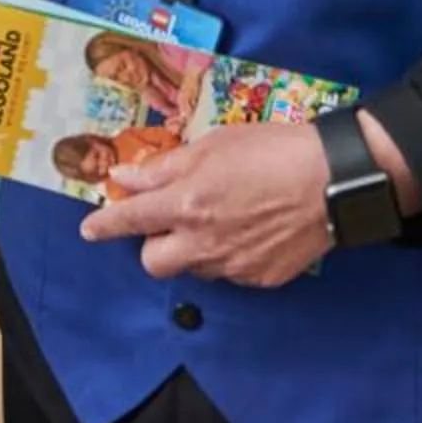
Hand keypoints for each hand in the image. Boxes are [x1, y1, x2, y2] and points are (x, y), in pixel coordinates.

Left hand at [78, 120, 333, 287]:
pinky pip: (229, 272)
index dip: (105, 225)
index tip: (89, 229)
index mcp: (186, 203)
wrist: (332, 180)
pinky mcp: (259, 277)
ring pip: (193, 268)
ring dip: (193, 249)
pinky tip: (249, 231)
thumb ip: (164, 167)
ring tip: (220, 219)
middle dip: (153, 244)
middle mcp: (203, 241)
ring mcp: (232, 264)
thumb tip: (124, 176)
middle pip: (154, 262)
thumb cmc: (271, 150)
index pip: (130, 220)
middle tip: (169, 222)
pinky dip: (228, 255)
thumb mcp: (213, 145)